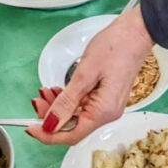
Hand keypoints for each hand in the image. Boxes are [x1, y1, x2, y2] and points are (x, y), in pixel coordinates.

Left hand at [26, 7, 153, 145]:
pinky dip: (70, 99)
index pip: (71, 135)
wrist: (136, 31)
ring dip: (59, 106)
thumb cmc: (115, 47)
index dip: (48, 135)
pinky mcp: (107, 95)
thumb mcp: (85, 73)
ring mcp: (108, 104)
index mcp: (104, 111)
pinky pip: (84, 105)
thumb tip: (49, 124)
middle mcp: (108, 113)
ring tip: (45, 91)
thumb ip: (66, 101)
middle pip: (73, 125)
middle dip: (51, 117)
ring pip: (77, 115)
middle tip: (37, 100)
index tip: (30, 127)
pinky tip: (59, 89)